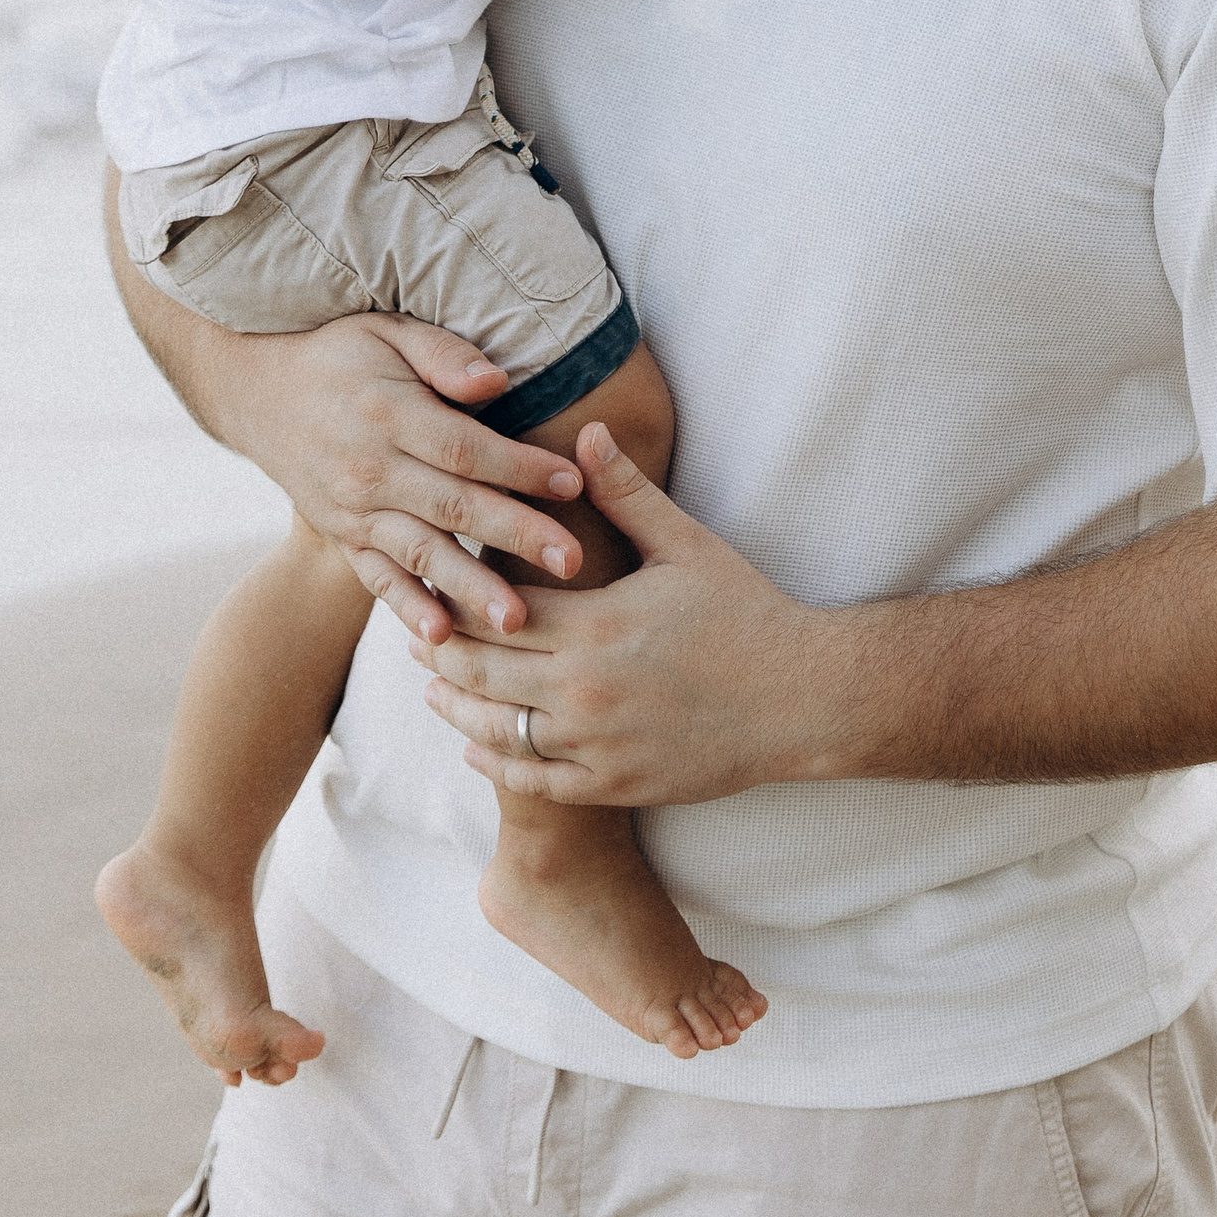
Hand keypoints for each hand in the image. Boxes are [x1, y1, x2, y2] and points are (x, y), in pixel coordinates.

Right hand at [216, 310, 595, 641]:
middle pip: (454, 506)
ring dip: (469, 588)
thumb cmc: (340, 353)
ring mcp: (353, 511)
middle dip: (516, 535)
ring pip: (420, 553)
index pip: (466, 448)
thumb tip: (497, 381)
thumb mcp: (388, 331)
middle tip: (571, 561)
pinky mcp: (343, 537)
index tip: (574, 483)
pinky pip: (378, 579)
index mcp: (390, 415)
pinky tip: (442, 637)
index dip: (520, 467)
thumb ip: (443, 354)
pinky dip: (408, 608)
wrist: (259, 392)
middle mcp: (369, 469)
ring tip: (516, 621)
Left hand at [416, 426, 841, 803]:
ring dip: (455, 705)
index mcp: (597, 623)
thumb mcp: (686, 545)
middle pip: (481, 668)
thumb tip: (589, 430)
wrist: (802, 699)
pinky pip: (533, 779)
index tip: (432, 578)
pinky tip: (475, 744)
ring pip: (495, 728)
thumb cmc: (746, 613)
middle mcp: (585, 689)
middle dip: (441, 649)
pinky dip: (494, 761)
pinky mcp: (612, 785)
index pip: (496, 608)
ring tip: (431, 686)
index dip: (457, 595)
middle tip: (414, 630)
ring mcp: (596, 744)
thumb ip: (627, 494)